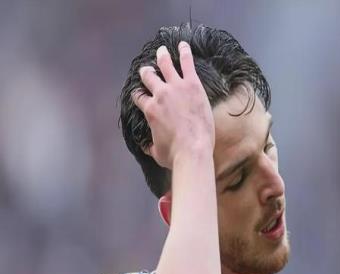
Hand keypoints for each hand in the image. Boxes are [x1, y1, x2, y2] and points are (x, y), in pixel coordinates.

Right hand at [133, 42, 214, 168]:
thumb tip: (145, 147)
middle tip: (147, 70)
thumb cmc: (175, 154)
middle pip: (149, 77)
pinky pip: (187, 63)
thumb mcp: (157, 153)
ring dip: (163, 56)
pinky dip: (184, 53)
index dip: (139, 95)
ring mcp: (175, 87)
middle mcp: (159, 95)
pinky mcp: (192, 85)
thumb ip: (150, 146)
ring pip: (165, 65)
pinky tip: (183, 45)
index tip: (140, 94)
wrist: (193, 149)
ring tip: (162, 50)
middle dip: (147, 73)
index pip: (139, 97)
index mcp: (149, 110)